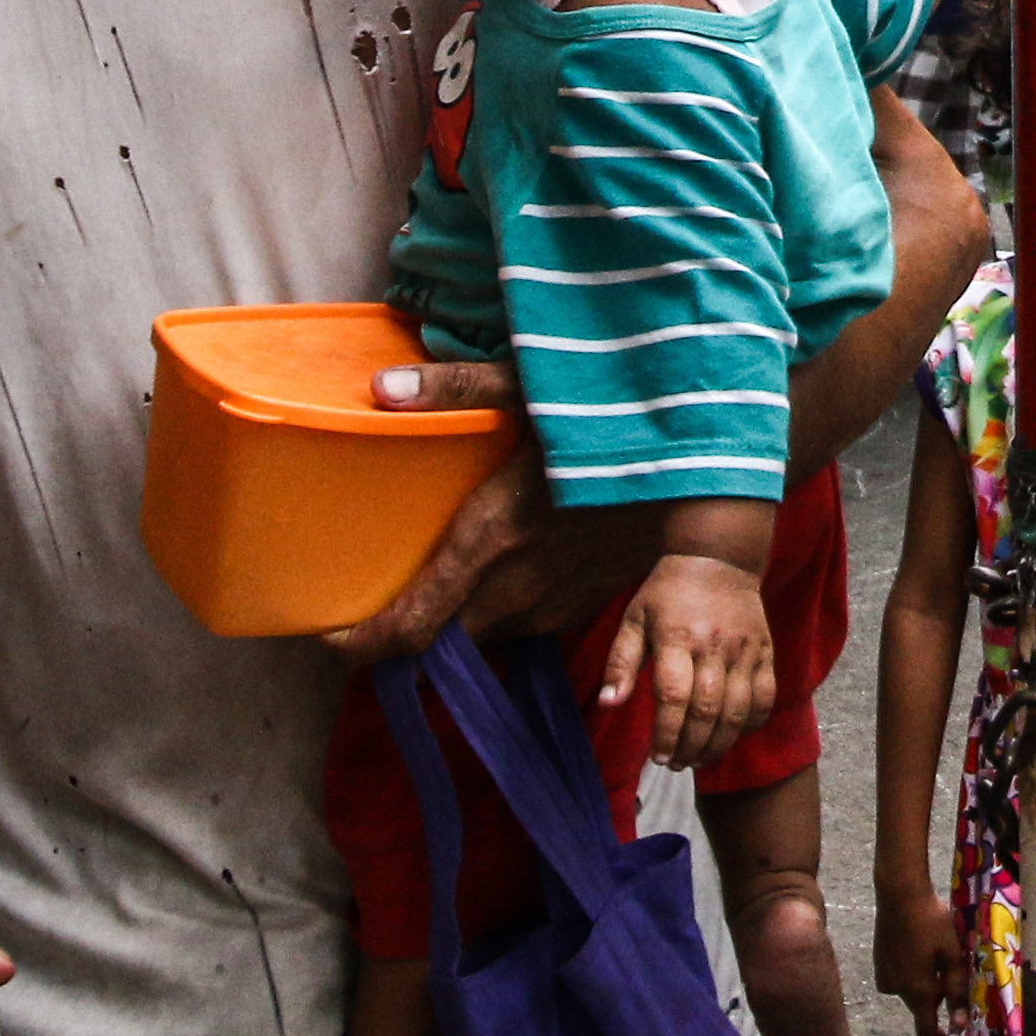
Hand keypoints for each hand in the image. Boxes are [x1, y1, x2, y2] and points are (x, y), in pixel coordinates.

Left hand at [328, 366, 666, 662]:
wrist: (706, 477)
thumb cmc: (613, 428)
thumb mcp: (533, 391)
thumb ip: (455, 389)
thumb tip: (378, 389)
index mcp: (488, 540)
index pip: (409, 627)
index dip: (361, 646)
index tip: (329, 638)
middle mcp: (514, 586)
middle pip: (437, 644)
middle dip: (397, 639)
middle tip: (366, 611)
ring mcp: (552, 602)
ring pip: (479, 638)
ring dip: (447, 629)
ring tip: (424, 599)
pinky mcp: (583, 604)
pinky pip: (521, 628)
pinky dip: (492, 619)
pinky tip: (493, 586)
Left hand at [600, 556, 776, 769]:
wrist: (718, 559)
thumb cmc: (667, 594)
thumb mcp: (634, 619)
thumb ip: (620, 662)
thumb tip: (607, 704)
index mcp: (677, 638)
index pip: (674, 697)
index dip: (667, 734)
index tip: (657, 757)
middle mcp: (714, 646)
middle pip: (708, 711)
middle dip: (691, 747)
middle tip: (675, 764)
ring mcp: (745, 651)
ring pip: (738, 712)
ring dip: (718, 745)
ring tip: (699, 759)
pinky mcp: (766, 653)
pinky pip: (765, 698)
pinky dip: (750, 725)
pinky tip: (731, 736)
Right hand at [873, 879, 969, 1035]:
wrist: (899, 894)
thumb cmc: (932, 923)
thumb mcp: (951, 955)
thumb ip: (956, 990)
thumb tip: (959, 1023)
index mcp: (917, 991)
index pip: (926, 1030)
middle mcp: (896, 990)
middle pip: (922, 1005)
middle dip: (938, 996)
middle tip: (953, 972)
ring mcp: (884, 976)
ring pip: (911, 989)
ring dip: (925, 981)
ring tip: (936, 952)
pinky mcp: (878, 963)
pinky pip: (899, 977)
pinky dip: (911, 971)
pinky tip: (918, 946)